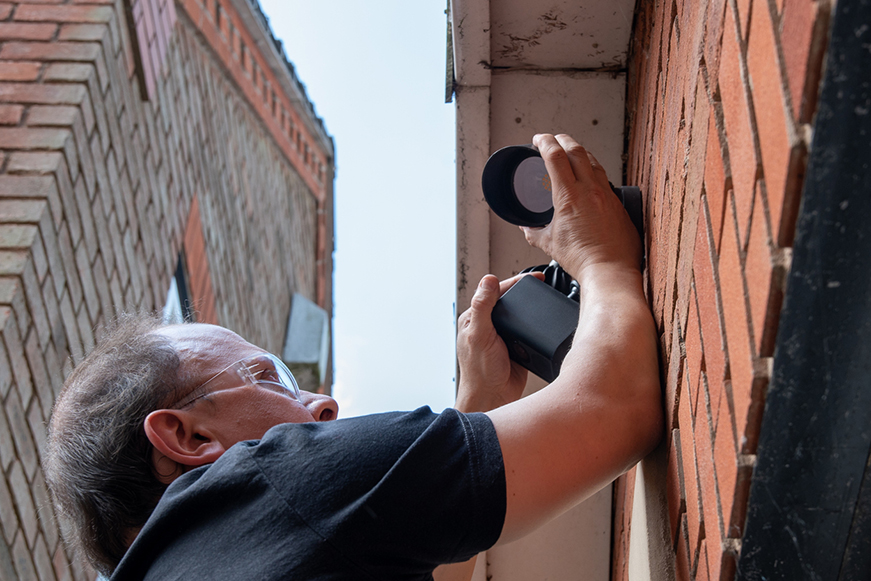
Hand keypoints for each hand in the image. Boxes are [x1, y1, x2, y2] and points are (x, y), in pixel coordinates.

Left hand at [455, 273, 541, 412]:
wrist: (494, 398)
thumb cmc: (479, 372)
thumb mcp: (479, 335)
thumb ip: (482, 307)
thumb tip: (488, 280)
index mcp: (474, 317)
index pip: (494, 292)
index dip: (514, 282)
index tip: (532, 278)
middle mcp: (488, 324)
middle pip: (508, 300)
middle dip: (524, 291)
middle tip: (543, 283)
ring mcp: (502, 335)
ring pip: (519, 314)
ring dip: (530, 307)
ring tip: (545, 296)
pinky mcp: (516, 346)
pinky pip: (528, 330)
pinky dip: (536, 324)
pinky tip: (544, 321)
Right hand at [521, 134, 641, 280]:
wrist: (610, 272)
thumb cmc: (583, 260)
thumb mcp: (550, 244)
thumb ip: (534, 232)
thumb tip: (527, 227)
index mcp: (569, 196)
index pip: (555, 156)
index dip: (544, 142)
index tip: (537, 140)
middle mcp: (590, 190)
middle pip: (576, 149)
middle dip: (562, 139)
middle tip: (553, 140)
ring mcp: (607, 195)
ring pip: (594, 161)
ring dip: (580, 152)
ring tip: (571, 154)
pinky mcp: (618, 203)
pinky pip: (605, 178)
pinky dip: (593, 171)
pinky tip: (590, 179)